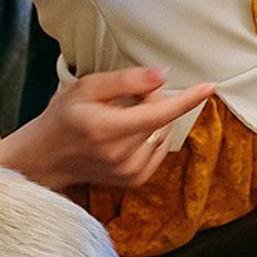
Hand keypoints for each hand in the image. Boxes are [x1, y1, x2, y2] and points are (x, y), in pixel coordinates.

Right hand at [0, 66, 216, 190]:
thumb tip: (161, 76)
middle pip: (161, 119)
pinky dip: (152, 137)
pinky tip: (128, 133)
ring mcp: (129, 172)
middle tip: (124, 99)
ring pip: (163, 134)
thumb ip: (125, 81)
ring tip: (121, 118)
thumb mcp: (87, 88)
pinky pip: (159, 149)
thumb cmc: (65, 117)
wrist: (47, 157)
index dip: (186, 99)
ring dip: (152, 120)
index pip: (158, 113)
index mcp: (107, 129)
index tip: (210, 86)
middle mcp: (120, 155)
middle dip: (152, 101)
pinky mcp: (134, 180)